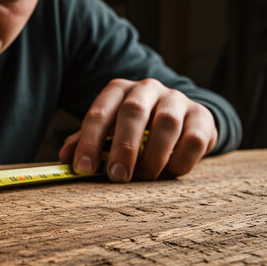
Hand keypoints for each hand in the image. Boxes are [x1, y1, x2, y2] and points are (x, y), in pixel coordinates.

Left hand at [59, 78, 217, 180]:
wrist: (180, 118)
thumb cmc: (134, 128)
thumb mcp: (108, 132)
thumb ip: (85, 143)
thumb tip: (64, 160)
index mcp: (117, 91)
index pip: (99, 113)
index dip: (89, 141)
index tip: (83, 168)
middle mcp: (146, 89)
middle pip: (132, 112)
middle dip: (123, 147)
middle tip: (117, 176)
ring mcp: (176, 99)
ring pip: (166, 122)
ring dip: (153, 155)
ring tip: (145, 177)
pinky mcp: (202, 115)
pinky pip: (194, 137)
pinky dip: (181, 159)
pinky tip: (170, 173)